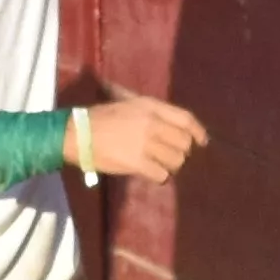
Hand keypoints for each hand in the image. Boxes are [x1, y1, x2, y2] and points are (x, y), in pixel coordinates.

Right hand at [76, 95, 204, 184]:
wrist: (77, 134)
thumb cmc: (100, 117)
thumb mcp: (127, 102)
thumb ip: (149, 110)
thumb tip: (169, 121)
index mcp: (150, 106)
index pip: (186, 119)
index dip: (198, 131)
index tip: (202, 142)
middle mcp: (151, 123)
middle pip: (184, 143)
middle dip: (180, 152)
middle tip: (169, 156)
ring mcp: (145, 143)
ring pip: (175, 161)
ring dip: (170, 166)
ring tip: (158, 165)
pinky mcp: (137, 163)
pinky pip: (161, 175)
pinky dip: (159, 177)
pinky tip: (150, 173)